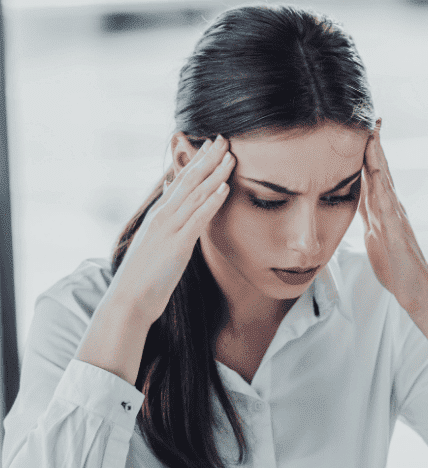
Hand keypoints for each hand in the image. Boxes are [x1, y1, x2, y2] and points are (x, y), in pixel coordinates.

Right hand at [112, 135, 234, 324]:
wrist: (128, 300)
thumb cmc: (142, 275)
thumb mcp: (153, 241)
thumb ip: (163, 218)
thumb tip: (170, 196)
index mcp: (158, 214)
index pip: (180, 181)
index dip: (197, 161)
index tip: (212, 145)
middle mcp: (162, 216)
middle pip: (188, 181)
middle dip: (208, 159)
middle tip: (224, 139)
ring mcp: (169, 229)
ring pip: (195, 195)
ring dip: (215, 174)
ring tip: (231, 156)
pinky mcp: (177, 246)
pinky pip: (197, 219)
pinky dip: (211, 202)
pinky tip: (225, 188)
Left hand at [358, 120, 427, 313]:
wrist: (413, 290)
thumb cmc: (394, 265)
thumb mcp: (373, 234)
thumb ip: (367, 215)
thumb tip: (355, 198)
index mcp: (382, 209)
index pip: (372, 174)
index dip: (364, 152)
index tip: (358, 128)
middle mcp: (391, 208)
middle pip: (381, 170)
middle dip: (374, 144)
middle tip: (370, 117)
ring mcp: (396, 219)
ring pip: (386, 183)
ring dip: (379, 158)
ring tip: (372, 135)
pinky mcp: (396, 234)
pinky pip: (389, 209)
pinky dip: (383, 190)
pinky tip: (378, 175)